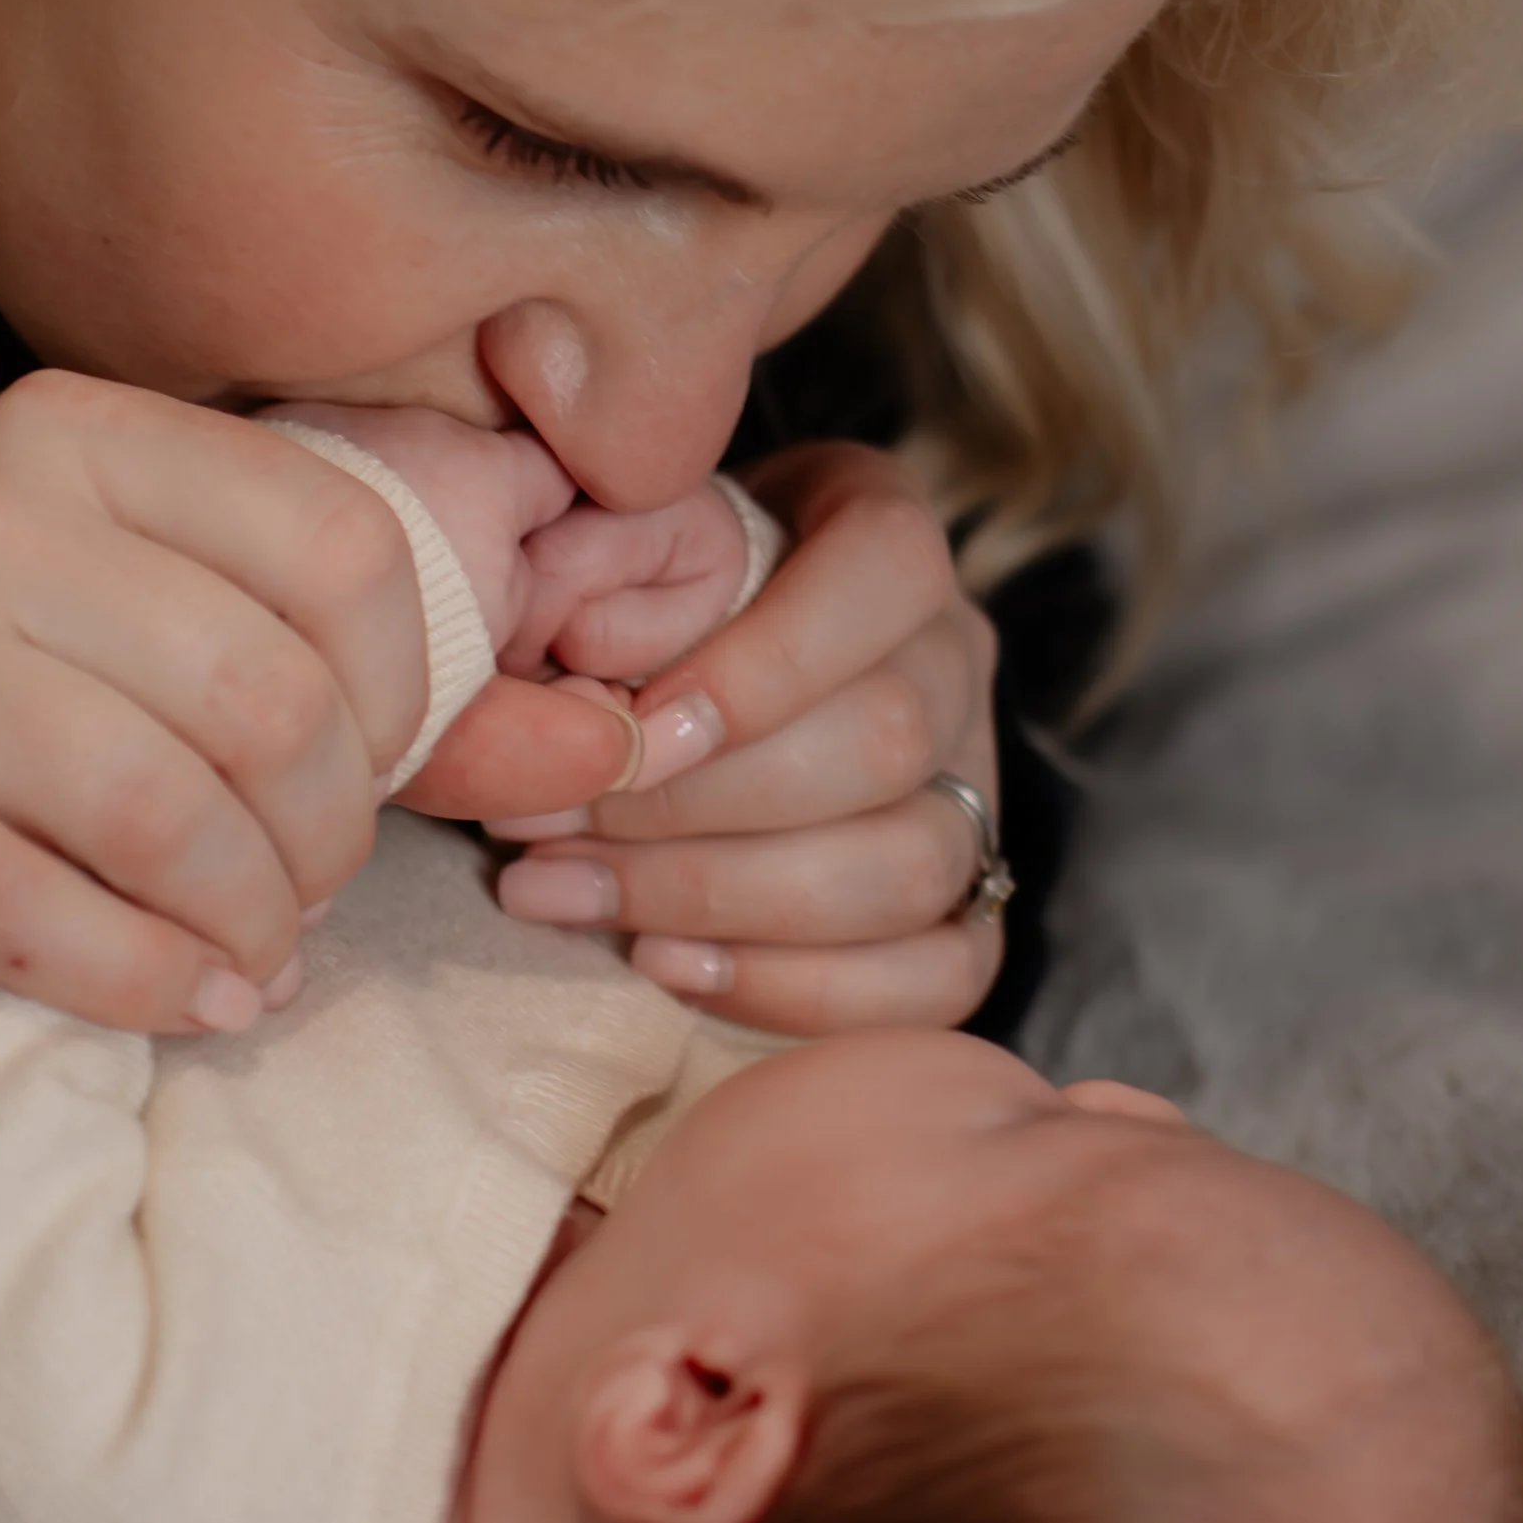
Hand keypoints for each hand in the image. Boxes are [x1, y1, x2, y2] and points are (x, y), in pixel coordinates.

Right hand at [0, 369, 639, 1032]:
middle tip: (312, 889)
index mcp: (89, 430)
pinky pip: (29, 913)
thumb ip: (419, 699)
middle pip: (264, 697)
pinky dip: (145, 981)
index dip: (415, 694)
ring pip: (158, 811)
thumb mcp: (210, 639)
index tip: (385, 767)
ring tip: (256, 951)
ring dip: (249, 921)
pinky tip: (186, 996)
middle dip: (329, 833)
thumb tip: (628, 741)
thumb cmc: (38, 698)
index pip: (349, 553)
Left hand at [415, 443, 1005, 1037]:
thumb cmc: (640, 594)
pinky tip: (666, 963)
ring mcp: (975, 787)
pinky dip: (798, 988)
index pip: (887, 567)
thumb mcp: (614, 537)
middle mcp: (952, 656)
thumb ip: (600, 562)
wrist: (682, 677)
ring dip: (723, 901)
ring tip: (571, 897)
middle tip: (547, 830)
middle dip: (699, 807)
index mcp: (885, 534)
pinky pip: (939, 973)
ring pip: (913, 866)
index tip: (634, 728)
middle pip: (887, 741)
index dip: (766, 661)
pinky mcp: (971, 903)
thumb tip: (573, 655)